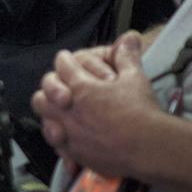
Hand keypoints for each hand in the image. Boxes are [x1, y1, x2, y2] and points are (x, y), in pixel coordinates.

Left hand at [31, 32, 166, 175]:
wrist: (149, 148)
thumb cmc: (141, 112)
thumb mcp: (135, 78)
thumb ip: (126, 56)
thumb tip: (129, 38)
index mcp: (81, 88)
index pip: (62, 66)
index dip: (65, 61)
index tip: (67, 61)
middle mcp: (69, 111)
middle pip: (43, 94)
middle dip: (50, 88)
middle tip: (61, 88)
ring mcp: (70, 134)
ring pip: (45, 120)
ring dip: (50, 114)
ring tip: (61, 112)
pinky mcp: (76, 153)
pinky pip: (57, 145)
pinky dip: (61, 139)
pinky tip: (69, 137)